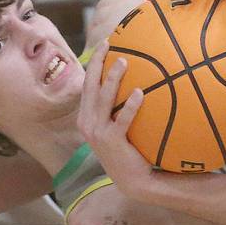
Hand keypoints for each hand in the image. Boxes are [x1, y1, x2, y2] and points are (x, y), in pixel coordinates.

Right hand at [77, 41, 149, 195]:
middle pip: (91, 87)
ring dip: (113, 78)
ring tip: (125, 62)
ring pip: (104, 99)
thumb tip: (132, 81)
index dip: (93, 64)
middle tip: (109, 45)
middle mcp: (88, 124)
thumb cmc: (127, 150)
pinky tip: (139, 92)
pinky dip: (130, 105)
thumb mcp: (114, 128)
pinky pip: (122, 119)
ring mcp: (98, 133)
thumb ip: (115, 108)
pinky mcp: (113, 141)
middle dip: (98, 64)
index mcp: (86, 118)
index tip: (104, 45)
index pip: (87, 85)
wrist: (132, 179)